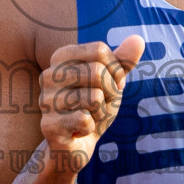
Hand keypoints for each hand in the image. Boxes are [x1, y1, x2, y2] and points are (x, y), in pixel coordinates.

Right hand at [39, 36, 145, 165]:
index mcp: (61, 56)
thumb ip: (123, 61)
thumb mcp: (112, 82)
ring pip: (94, 97)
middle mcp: (48, 75)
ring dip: (101, 112)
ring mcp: (45, 100)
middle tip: (99, 105)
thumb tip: (139, 39)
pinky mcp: (48, 125)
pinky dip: (91, 128)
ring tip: (89, 117)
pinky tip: (79, 131)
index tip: (110, 85)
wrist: (76, 145)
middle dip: (110, 93)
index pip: (99, 50)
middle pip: (97, 72)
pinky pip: (86, 120)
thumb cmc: (94, 107)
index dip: (114, 70)